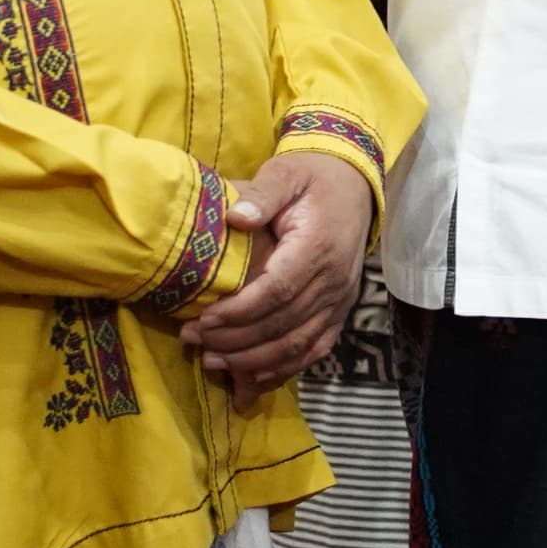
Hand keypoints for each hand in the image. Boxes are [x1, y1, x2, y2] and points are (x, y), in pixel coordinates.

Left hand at [184, 150, 376, 406]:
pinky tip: (253, 374)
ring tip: (213, 360)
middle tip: (194, 340)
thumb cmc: (311, 178)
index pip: (277, 290)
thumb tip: (234, 217)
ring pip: (298, 344)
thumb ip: (262, 195)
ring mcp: (341, 299)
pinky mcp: (341, 309)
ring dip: (255, 360)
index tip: (202, 318)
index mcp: (318, 246)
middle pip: (283, 324)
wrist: (352, 184)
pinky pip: (315, 348)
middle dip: (235, 339)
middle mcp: (334, 280)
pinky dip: (285, 366)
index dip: (238, 311)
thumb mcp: (285, 174)